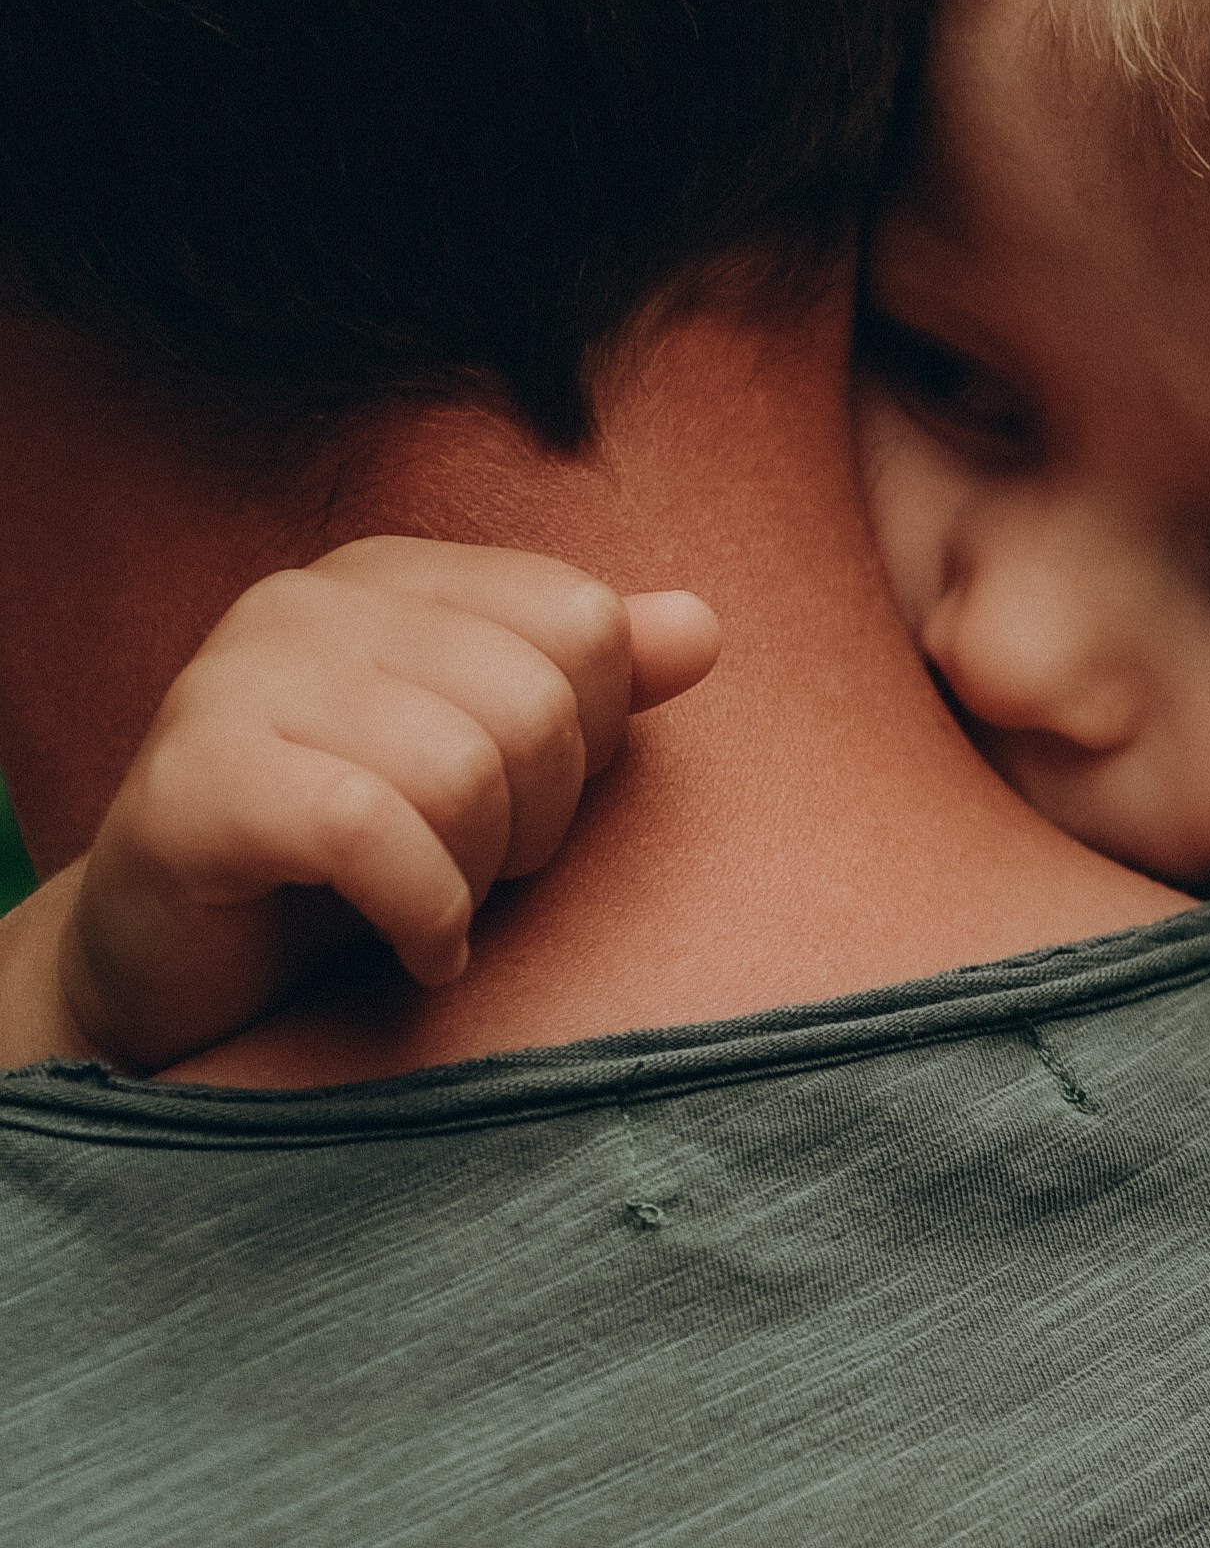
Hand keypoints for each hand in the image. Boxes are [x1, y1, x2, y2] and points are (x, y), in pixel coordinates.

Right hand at [0, 538, 718, 1074]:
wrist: (170, 973)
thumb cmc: (345, 864)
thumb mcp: (492, 766)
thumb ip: (591, 688)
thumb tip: (701, 628)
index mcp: (389, 574)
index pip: (581, 621)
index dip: (587, 740)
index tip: (524, 806)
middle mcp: (305, 601)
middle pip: (535, 698)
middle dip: (537, 820)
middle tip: (477, 873)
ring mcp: (233, 682)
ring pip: (462, 768)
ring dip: (476, 876)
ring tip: (436, 906)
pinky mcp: (193, 783)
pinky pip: (371, 832)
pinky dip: (423, 912)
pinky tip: (417, 948)